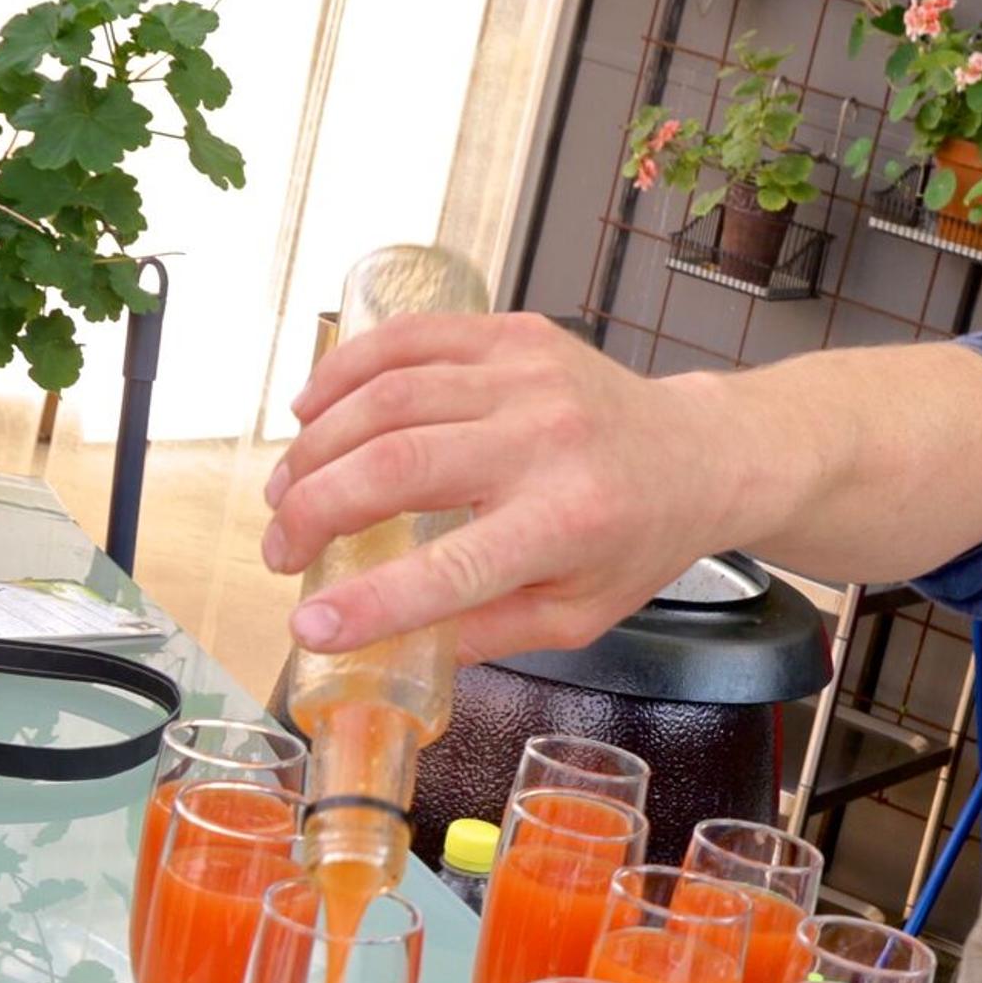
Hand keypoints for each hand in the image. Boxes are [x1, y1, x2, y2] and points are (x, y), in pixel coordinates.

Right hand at [261, 313, 749, 662]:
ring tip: (286, 492)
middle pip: (397, 464)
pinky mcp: (514, 335)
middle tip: (283, 550)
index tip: (308, 627)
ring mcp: (529, 376)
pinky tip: (311, 412)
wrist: (698, 453)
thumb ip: (485, 632)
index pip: (453, 570)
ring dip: (316, 447)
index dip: (371, 602)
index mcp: (570, 523)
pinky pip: (408, 339)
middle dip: (315, 511)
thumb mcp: (578, 615)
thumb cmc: (636, 539)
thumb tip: (387, 647)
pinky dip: (344, 373)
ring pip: (387, 397)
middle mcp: (548, 440)